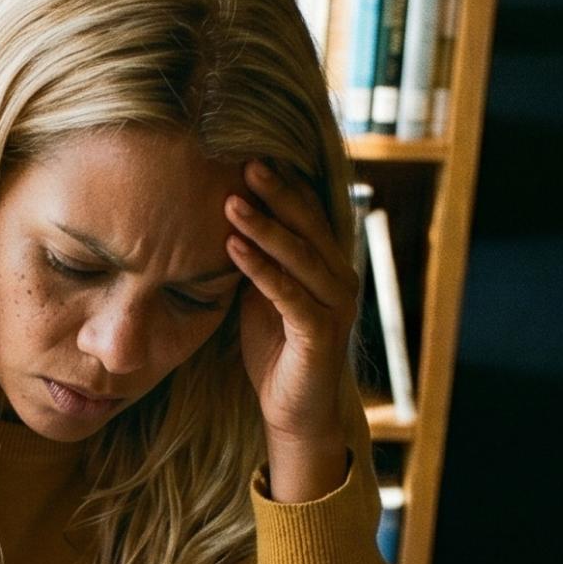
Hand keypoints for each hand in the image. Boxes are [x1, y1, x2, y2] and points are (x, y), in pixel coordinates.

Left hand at [225, 160, 358, 502]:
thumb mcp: (261, 294)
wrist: (294, 412)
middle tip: (245, 160)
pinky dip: (262, 271)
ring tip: (232, 201)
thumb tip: (222, 214)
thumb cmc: (275, 350)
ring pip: (300, 256)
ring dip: (266, 227)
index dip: (282, 184)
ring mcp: (334, 307)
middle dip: (277, 192)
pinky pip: (290, 296)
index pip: (307, 214)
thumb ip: (255, 257)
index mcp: (327, 265)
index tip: (247, 151)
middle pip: (308, 226)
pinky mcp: (319, 336)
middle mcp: (339, 279)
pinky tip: (233, 249)